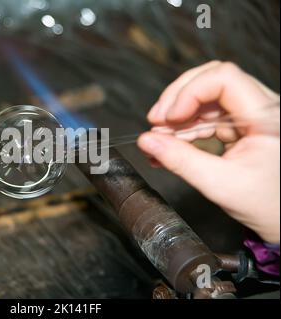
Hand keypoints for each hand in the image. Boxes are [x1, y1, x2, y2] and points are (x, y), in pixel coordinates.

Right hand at [137, 61, 279, 243]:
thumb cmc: (268, 205)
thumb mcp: (219, 184)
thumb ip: (181, 161)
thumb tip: (148, 142)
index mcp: (266, 117)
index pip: (224, 79)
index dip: (190, 92)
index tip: (168, 117)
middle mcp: (261, 108)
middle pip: (211, 81)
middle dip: (177, 99)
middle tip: (155, 122)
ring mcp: (250, 115)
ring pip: (205, 98)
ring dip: (177, 117)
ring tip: (157, 139)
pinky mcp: (239, 125)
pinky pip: (205, 116)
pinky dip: (184, 128)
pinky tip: (168, 144)